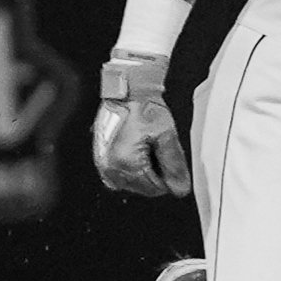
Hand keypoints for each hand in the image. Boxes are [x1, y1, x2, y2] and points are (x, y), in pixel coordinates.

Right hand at [92, 57, 190, 196]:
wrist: (127, 92)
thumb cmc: (144, 108)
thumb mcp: (166, 136)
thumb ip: (174, 165)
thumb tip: (180, 188)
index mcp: (126, 163)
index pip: (155, 188)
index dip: (167, 176)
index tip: (168, 158)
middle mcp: (111, 168)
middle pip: (143, 188)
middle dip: (155, 173)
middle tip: (156, 149)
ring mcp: (103, 164)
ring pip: (132, 183)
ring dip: (143, 171)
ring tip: (145, 147)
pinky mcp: (101, 159)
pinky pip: (120, 175)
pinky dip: (131, 167)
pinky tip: (136, 150)